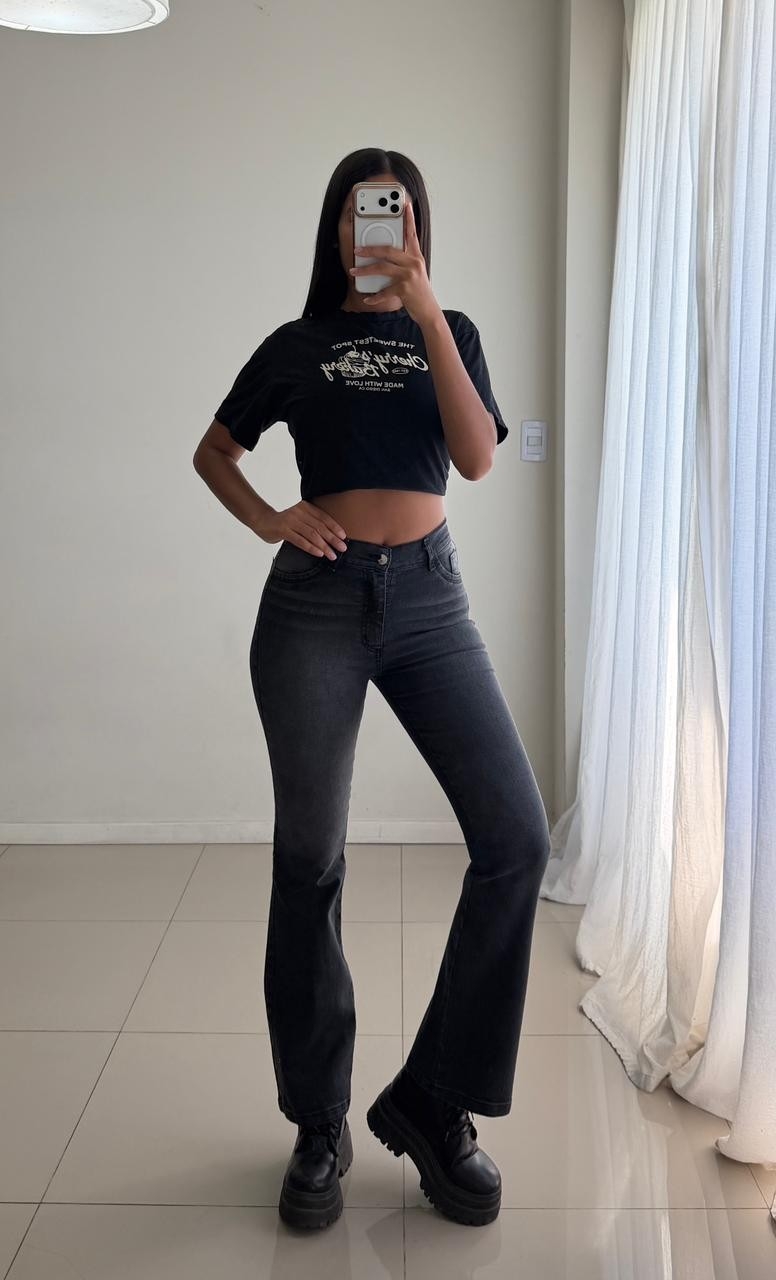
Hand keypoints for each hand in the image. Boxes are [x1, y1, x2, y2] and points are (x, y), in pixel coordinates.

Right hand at [262, 502, 347, 558]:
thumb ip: (312, 524)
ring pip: (311, 534)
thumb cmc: (285, 523)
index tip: (344, 537)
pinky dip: (311, 547)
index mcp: (306, 507)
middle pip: (320, 527)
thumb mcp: (300, 519)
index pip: (324, 517)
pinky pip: (300, 540)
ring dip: (324, 546)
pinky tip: (319, 554)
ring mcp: (290, 520)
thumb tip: (332, 538)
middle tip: (342, 548)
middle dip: (332, 539)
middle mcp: (299, 512)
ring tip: (332, 555)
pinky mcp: (283, 530)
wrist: (263, 521)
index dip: (335, 527)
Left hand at [349, 198, 442, 327]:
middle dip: (370, 249)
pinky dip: (374, 296)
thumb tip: (385, 255)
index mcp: (416, 257)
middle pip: (388, 250)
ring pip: (382, 268)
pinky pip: (384, 291)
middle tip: (357, 249)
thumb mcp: (415, 272)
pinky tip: (367, 298)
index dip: (408, 218)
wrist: (428, 310)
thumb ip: (404, 261)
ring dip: (365, 270)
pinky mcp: (404, 290)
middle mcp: (413, 263)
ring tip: (353, 271)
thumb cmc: (419, 291)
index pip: (412, 233)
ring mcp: (409, 276)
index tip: (404, 204)